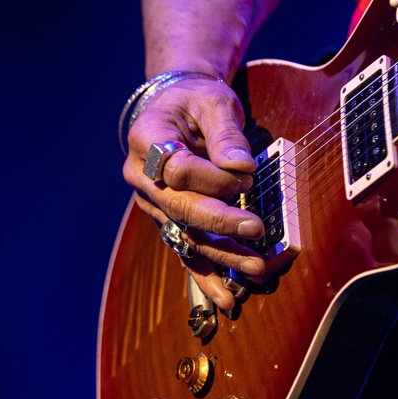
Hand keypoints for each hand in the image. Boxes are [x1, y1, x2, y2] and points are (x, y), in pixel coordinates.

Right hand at [122, 77, 266, 309]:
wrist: (175, 108)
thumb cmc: (195, 100)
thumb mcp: (212, 101)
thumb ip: (226, 133)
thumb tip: (240, 167)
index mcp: (146, 141)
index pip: (177, 169)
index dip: (213, 176)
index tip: (247, 174)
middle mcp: (141, 178)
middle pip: (179, 207)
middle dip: (220, 223)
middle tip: (256, 231)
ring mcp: (153, 204)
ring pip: (185, 234)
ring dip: (220, 255)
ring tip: (254, 269)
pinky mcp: (168, 221)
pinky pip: (185, 250)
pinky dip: (206, 275)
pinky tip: (225, 298)